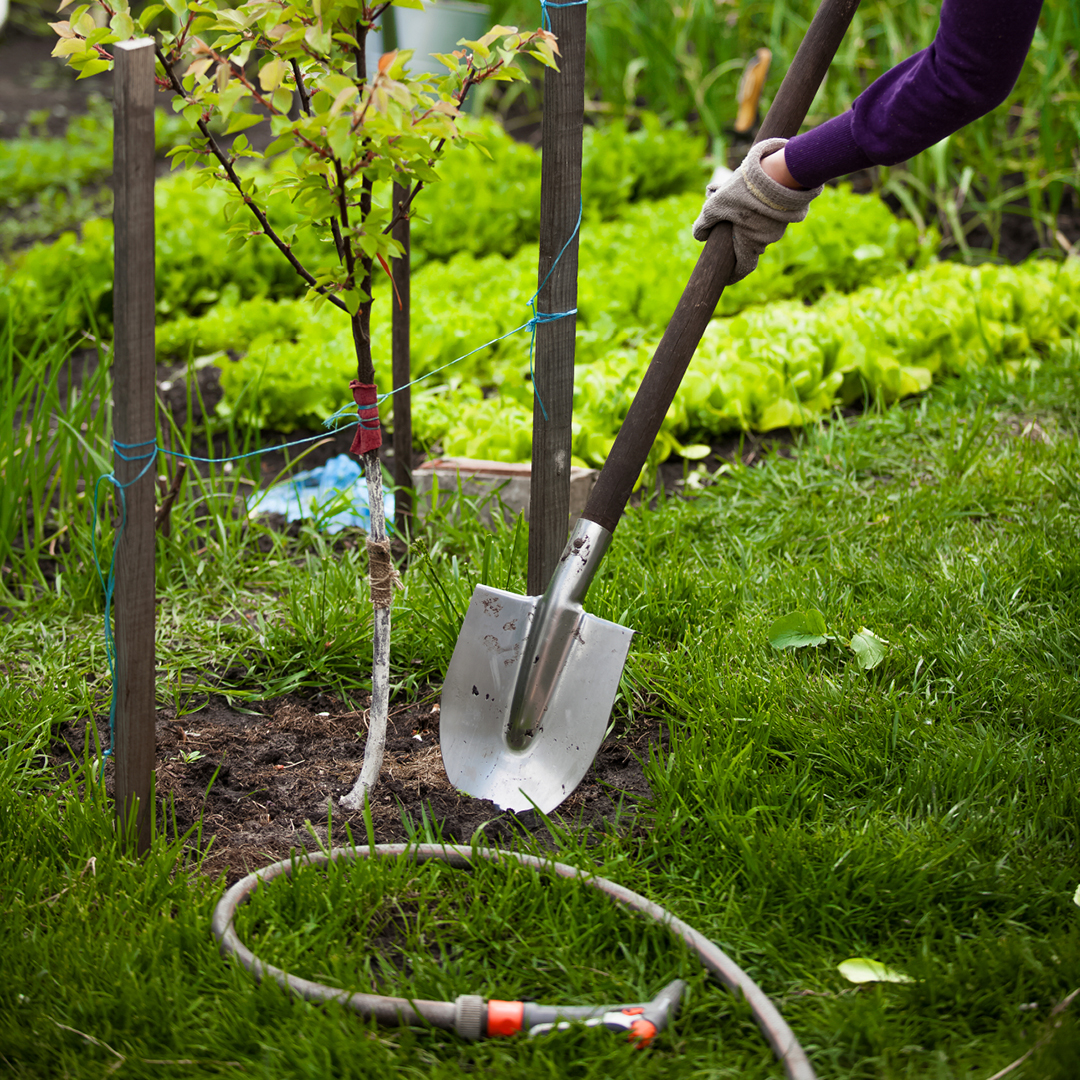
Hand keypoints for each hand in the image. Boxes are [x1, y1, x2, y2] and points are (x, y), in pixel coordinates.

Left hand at [692, 138, 822, 282]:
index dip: (733, 275)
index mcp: (751, 245)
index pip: (743, 269)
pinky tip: (745, 190)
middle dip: (733, 237)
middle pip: (747, 244)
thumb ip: (704, 224)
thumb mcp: (714, 207)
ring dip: (742, 218)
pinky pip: (766, 215)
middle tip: (721, 223)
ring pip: (756, 227)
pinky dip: (754, 208)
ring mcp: (778, 225)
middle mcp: (767, 239)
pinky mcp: (784, 209)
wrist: (778, 172)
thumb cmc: (743, 193)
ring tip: (728, 195)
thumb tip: (699, 236)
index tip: (725, 276)